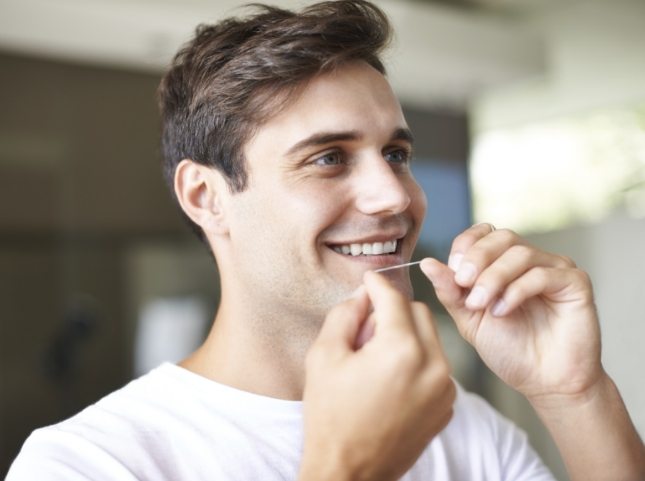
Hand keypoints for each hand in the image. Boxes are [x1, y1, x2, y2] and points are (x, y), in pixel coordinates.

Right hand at [299, 271, 454, 480]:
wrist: (350, 472)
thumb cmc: (331, 416)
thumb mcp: (324, 356)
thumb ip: (345, 314)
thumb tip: (362, 294)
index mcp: (401, 350)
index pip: (394, 298)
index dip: (377, 284)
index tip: (368, 279)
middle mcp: (433, 366)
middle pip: (419, 312)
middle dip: (393, 310)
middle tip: (366, 328)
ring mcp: (444, 388)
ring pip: (431, 337)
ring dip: (407, 334)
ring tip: (377, 356)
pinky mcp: (447, 405)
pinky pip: (436, 365)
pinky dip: (417, 360)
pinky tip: (391, 378)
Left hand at [420, 223, 602, 400]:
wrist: (545, 384)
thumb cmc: (510, 351)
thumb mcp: (469, 319)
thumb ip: (450, 291)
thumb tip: (427, 263)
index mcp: (504, 263)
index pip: (483, 233)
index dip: (466, 246)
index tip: (453, 271)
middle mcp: (531, 261)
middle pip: (502, 237)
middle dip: (477, 259)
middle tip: (463, 283)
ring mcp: (555, 269)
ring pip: (520, 253)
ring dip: (494, 277)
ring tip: (481, 305)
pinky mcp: (575, 283)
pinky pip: (543, 274)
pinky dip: (517, 290)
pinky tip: (503, 311)